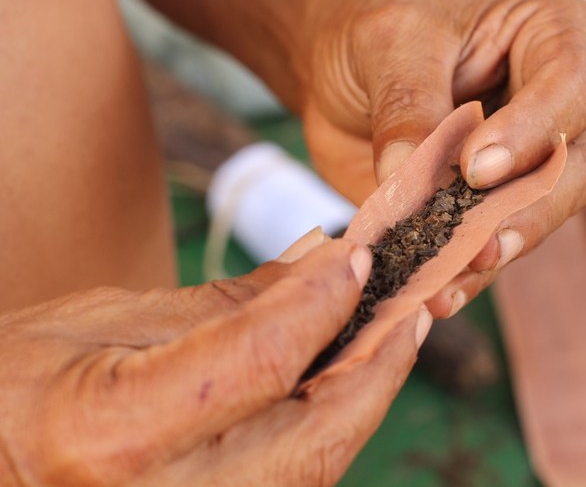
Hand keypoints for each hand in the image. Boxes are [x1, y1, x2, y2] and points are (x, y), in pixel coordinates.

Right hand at [0, 232, 427, 485]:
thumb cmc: (12, 386)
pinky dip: (326, 430)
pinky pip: (291, 482)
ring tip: (386, 342)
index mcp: (114, 434)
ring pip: (316, 468)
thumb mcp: (104, 322)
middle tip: (408, 310)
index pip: (262, 360)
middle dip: (376, 368)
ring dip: (362, 400)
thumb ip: (223, 304)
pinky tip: (339, 386)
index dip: (324, 302)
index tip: (359, 257)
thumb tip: (318, 262)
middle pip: (317, 435)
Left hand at [299, 0, 585, 315]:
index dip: (532, 133)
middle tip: (479, 245)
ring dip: (492, 253)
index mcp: (550, 36)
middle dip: (525, 212)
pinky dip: (462, 272)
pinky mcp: (490, 205)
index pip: (571, 86)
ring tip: (448, 282)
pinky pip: (490, 244)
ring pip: (537, 217)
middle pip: (572, 167)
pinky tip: (434, 293)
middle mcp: (555, 105)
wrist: (339, 72)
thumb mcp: (388, 47)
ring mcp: (528, 162)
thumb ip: (409, 110)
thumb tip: (414, 182)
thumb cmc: (375, 35)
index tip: (477, 169)